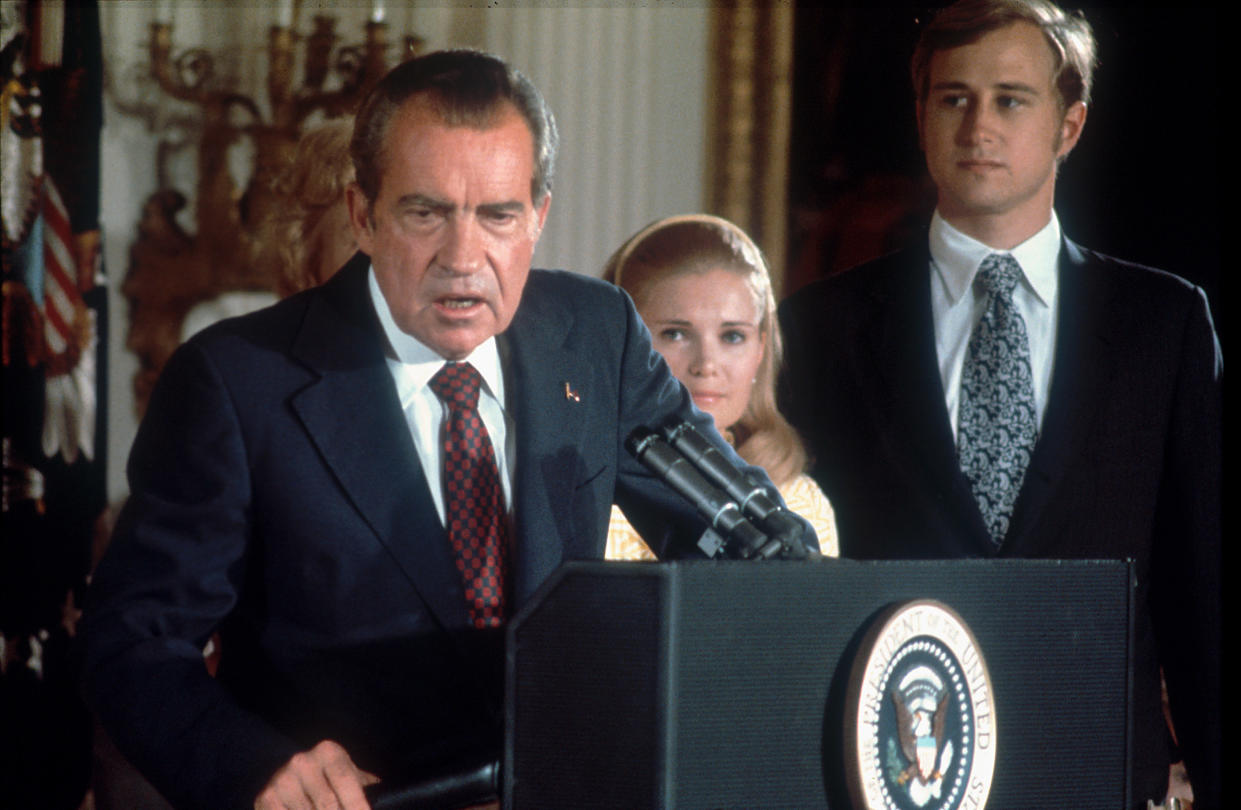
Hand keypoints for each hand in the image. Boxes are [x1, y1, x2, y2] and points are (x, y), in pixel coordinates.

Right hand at [254, 740, 379, 809]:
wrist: (283, 775)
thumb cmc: (327, 778)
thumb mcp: (346, 774)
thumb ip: (366, 785)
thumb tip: (390, 796)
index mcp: (329, 752)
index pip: (346, 783)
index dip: (357, 805)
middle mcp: (303, 761)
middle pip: (328, 805)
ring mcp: (282, 780)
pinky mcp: (265, 798)